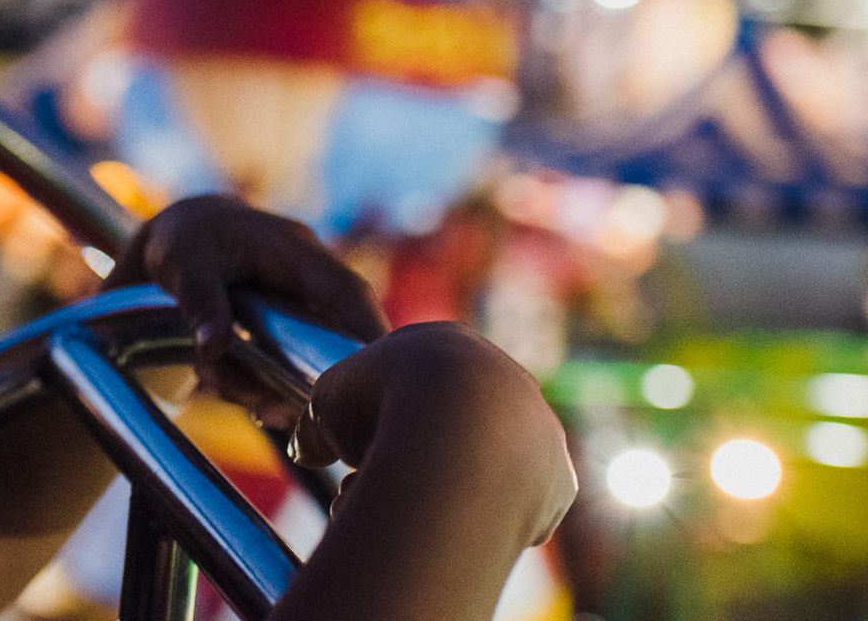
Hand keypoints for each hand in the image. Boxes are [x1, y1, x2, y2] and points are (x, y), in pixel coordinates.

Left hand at [103, 194, 386, 426]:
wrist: (176, 237)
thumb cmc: (183, 241)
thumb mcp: (183, 264)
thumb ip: (200, 303)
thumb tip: (213, 348)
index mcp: (292, 250)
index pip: (345, 290)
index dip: (368, 327)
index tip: (380, 367)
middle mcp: (307, 277)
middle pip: (339, 330)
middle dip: (326, 373)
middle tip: (313, 412)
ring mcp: (299, 302)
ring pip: (310, 354)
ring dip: (284, 385)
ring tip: (264, 411)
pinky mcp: (286, 325)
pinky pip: (289, 361)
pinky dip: (267, 384)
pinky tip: (253, 404)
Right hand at [290, 321, 575, 548]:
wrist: (456, 428)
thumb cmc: (383, 402)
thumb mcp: (328, 403)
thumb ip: (321, 422)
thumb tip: (309, 449)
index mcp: (446, 344)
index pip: (412, 384)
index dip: (378, 421)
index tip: (358, 450)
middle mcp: (500, 376)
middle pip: (451, 426)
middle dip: (413, 457)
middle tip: (380, 486)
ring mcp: (536, 424)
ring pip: (485, 465)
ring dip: (448, 489)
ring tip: (412, 509)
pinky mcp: (557, 475)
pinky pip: (518, 503)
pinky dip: (486, 517)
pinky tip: (457, 522)